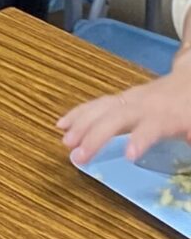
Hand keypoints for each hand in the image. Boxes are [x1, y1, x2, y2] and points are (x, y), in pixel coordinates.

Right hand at [58, 52, 190, 164]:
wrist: (189, 82)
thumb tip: (189, 141)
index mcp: (165, 117)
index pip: (151, 127)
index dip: (140, 140)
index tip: (129, 155)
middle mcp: (142, 105)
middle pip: (115, 118)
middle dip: (95, 135)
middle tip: (77, 156)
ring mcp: (128, 99)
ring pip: (101, 108)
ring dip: (80, 124)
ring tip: (65, 141)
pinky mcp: (119, 98)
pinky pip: (95, 104)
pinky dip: (76, 113)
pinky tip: (61, 124)